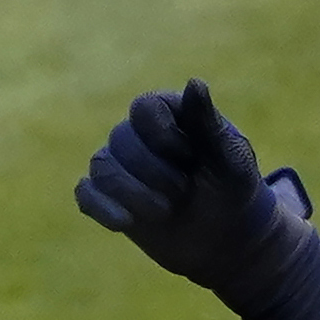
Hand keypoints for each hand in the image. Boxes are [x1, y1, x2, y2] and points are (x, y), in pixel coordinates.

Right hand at [74, 81, 308, 292]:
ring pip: (102, 167)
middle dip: (156, 173)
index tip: (191, 159)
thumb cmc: (233, 190)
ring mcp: (118, 164)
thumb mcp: (231, 161)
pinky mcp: (107, 196)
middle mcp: (136, 133)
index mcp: (167, 114)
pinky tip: (124, 223)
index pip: (143, 109)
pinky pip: (86, 194)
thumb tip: (195, 82)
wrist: (226, 237)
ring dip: (136, 195)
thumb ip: (209, 125)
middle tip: (185, 192)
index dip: (164, 137)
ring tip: (167, 212)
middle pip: (121, 139)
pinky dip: (102, 208)